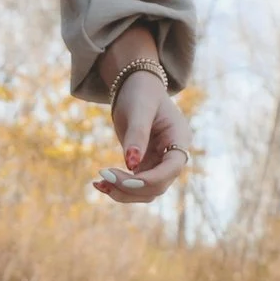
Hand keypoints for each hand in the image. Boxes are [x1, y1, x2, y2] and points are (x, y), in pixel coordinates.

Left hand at [95, 73, 191, 205]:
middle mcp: (173, 155)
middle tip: (104, 177)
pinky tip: (99, 183)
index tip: (124, 180)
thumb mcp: (139, 110)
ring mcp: (160, 163)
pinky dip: (118, 187)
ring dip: (123, 192)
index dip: (150, 179)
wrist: (135, 87)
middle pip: (158, 185)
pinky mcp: (145, 166)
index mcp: (179, 138)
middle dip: (131, 187)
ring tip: (99, 184)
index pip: (172, 168)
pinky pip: (134, 185)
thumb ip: (137, 135)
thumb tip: (132, 165)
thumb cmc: (141, 92)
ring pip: (146, 191)